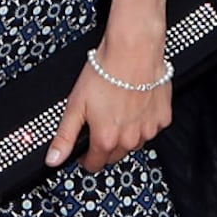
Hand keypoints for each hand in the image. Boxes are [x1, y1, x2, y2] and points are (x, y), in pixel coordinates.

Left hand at [51, 21, 174, 172]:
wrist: (133, 51)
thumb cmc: (106, 73)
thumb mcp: (75, 105)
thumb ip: (64, 137)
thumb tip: (53, 159)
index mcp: (107, 139)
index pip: (94, 165)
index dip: (85, 158)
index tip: (84, 149)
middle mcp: (130, 139)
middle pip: (114, 156)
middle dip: (105, 146)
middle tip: (100, 123)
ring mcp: (149, 129)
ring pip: (134, 143)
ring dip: (125, 135)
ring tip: (118, 110)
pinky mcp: (163, 118)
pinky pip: (150, 128)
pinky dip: (143, 121)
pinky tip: (135, 105)